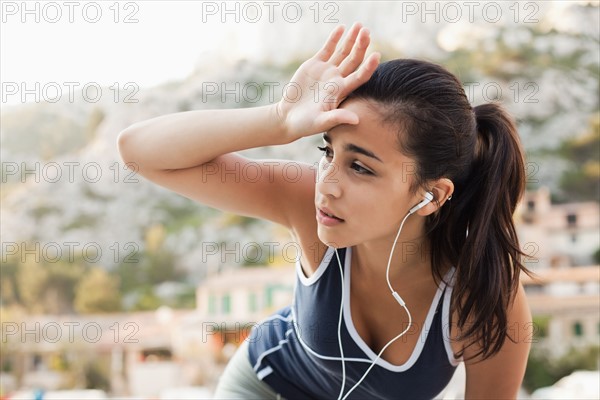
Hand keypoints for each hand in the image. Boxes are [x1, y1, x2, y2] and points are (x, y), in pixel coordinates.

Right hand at [276, 23, 379, 141]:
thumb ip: (337, 118)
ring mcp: (327, 71)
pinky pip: (327, 49)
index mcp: (341, 91)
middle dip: (361, 46)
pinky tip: (341, 28)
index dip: (368, 67)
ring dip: (351, 39)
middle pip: (354, 60)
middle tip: (367, 32)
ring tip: (360, 26)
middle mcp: (337, 79)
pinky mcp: (315, 65)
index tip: (377, 55)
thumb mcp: (321, 122)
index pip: (359, 77)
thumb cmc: (306, 124)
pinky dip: (334, 39)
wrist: (289, 118)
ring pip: (343, 52)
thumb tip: (356, 120)